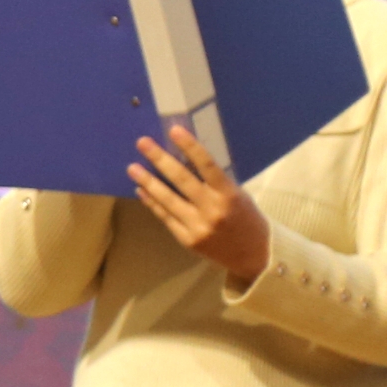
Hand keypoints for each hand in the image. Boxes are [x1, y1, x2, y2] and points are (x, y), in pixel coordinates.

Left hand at [130, 126, 271, 283]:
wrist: (254, 256)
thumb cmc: (246, 218)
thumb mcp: (238, 195)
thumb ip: (215, 181)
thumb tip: (186, 158)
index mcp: (229, 194)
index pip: (208, 165)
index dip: (191, 147)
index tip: (174, 130)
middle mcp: (213, 209)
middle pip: (182, 180)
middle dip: (160, 159)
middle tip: (142, 143)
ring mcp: (198, 226)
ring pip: (167, 200)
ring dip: (148, 182)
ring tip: (132, 168)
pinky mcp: (187, 239)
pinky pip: (165, 217)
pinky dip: (152, 202)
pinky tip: (142, 190)